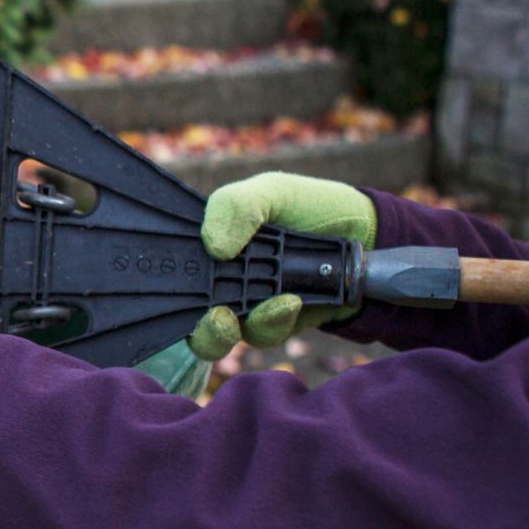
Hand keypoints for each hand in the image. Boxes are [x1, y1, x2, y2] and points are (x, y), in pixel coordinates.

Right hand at [187, 172, 377, 359]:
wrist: (368, 236)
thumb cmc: (312, 207)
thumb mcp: (271, 192)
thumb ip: (237, 207)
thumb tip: (214, 248)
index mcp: (208, 247)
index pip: (171, 269)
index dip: (161, 284)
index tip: (169, 290)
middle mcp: (219, 281)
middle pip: (187, 318)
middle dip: (201, 329)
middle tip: (218, 319)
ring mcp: (245, 306)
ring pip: (221, 336)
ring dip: (241, 328)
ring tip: (278, 304)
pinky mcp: (275, 324)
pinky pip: (261, 336)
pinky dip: (274, 322)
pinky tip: (293, 302)